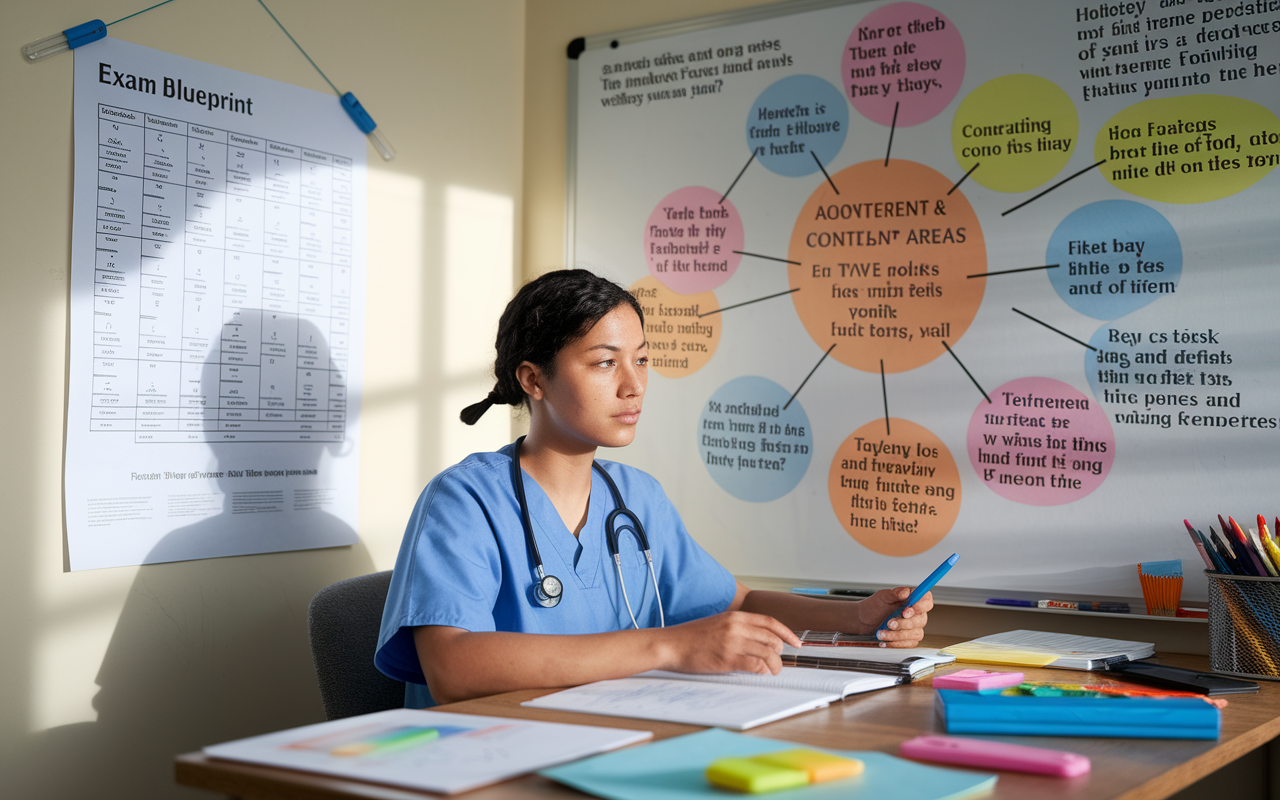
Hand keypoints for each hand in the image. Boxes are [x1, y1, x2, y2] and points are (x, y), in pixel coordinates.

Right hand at [661, 610, 801, 674]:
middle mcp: (737, 626)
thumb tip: (758, 640)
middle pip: (772, 638)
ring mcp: (732, 642)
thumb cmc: (691, 637)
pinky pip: (755, 665)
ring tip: (772, 671)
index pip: (770, 622)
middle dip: (780, 652)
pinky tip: (760, 673)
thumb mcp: (717, 623)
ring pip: (768, 653)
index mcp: (735, 616)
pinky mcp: (727, 659)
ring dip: (774, 665)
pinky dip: (762, 670)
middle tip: (778, 662)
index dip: (787, 633)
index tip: (796, 642)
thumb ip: (737, 628)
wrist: (670, 644)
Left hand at [856, 588, 930, 646]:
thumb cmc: (873, 607)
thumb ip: (895, 593)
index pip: (927, 600)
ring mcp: (913, 627)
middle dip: (904, 623)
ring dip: (897, 635)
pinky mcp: (909, 639)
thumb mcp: (881, 597)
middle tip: (889, 623)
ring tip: (882, 633)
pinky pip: (909, 643)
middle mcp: (915, 613)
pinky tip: (885, 641)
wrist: (863, 621)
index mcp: (911, 599)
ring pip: (915, 633)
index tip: (907, 611)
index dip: (921, 606)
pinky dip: (896, 643)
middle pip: (921, 619)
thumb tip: (906, 592)